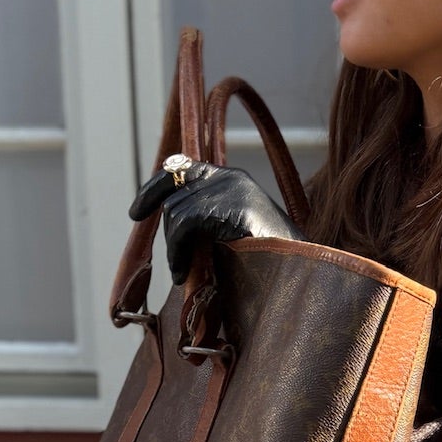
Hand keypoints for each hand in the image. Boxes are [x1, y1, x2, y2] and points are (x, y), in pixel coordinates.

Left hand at [129, 160, 302, 285]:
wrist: (304, 269)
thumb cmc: (273, 261)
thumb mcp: (234, 232)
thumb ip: (208, 221)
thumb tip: (172, 225)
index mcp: (233, 178)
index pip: (181, 168)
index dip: (154, 189)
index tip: (137, 212)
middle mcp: (230, 177)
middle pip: (173, 195)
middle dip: (168, 234)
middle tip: (176, 265)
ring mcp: (231, 189)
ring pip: (175, 212)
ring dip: (173, 249)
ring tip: (182, 273)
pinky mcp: (230, 206)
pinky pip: (184, 225)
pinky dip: (177, 252)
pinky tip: (184, 273)